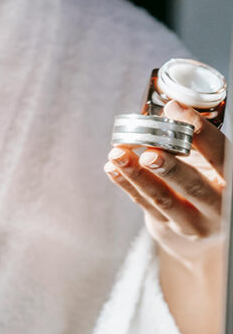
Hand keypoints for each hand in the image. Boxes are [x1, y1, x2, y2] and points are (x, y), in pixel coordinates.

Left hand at [105, 100, 226, 333]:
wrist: (208, 223)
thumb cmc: (209, 177)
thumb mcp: (212, 158)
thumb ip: (195, 137)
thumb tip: (170, 105)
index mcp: (232, 178)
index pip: (221, 155)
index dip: (200, 133)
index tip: (176, 110)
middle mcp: (219, 203)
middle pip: (194, 185)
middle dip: (170, 168)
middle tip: (149, 153)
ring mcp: (193, 220)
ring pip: (163, 199)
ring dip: (137, 175)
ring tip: (118, 155)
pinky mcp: (168, 228)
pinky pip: (144, 205)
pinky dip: (126, 185)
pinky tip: (112, 167)